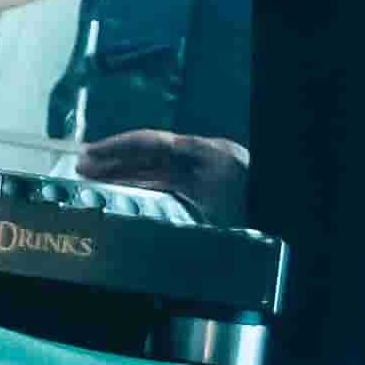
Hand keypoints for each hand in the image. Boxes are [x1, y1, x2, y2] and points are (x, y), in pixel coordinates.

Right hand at [78, 130, 256, 210]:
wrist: (283, 220)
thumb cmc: (255, 213)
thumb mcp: (220, 216)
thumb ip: (180, 205)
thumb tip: (135, 207)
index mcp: (208, 156)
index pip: (152, 143)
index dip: (116, 148)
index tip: (88, 155)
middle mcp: (206, 159)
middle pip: (152, 153)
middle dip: (114, 160)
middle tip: (80, 168)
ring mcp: (208, 173)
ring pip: (158, 168)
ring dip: (125, 173)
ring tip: (93, 178)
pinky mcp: (210, 190)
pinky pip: (169, 181)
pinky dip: (144, 184)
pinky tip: (124, 191)